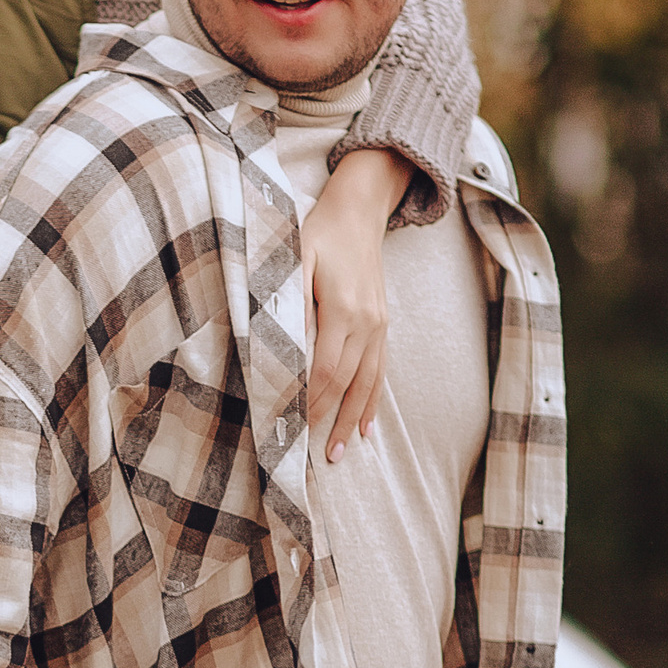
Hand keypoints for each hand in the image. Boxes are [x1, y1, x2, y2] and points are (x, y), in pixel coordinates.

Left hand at [299, 142, 406, 455]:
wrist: (359, 210)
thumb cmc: (318, 232)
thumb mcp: (295, 256)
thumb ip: (290, 297)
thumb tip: (283, 342)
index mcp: (341, 306)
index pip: (325, 366)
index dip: (311, 399)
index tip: (293, 425)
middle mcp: (366, 320)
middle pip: (347, 381)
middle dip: (330, 418)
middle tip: (316, 457)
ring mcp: (379, 324)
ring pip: (368, 382)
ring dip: (354, 419)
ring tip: (341, 452)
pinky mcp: (384, 324)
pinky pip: (380, 370)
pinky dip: (372, 400)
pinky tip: (366, 427)